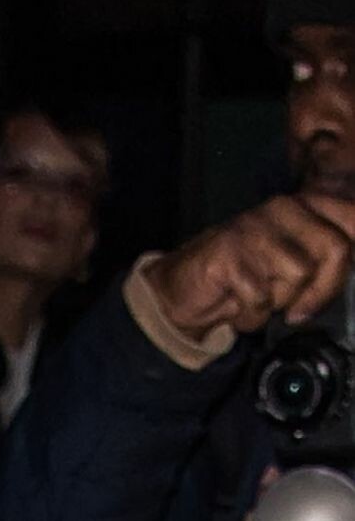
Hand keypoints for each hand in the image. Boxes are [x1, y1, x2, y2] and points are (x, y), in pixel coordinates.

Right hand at [143, 193, 354, 339]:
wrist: (182, 290)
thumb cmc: (244, 278)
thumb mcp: (293, 258)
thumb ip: (326, 255)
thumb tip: (354, 264)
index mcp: (303, 205)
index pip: (354, 218)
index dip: (352, 257)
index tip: (331, 285)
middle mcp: (283, 208)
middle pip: (336, 249)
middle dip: (322, 291)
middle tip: (298, 312)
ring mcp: (254, 229)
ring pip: (299, 276)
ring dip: (279, 303)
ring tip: (257, 301)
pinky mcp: (230, 255)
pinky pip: (262, 297)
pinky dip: (251, 315)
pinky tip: (236, 308)